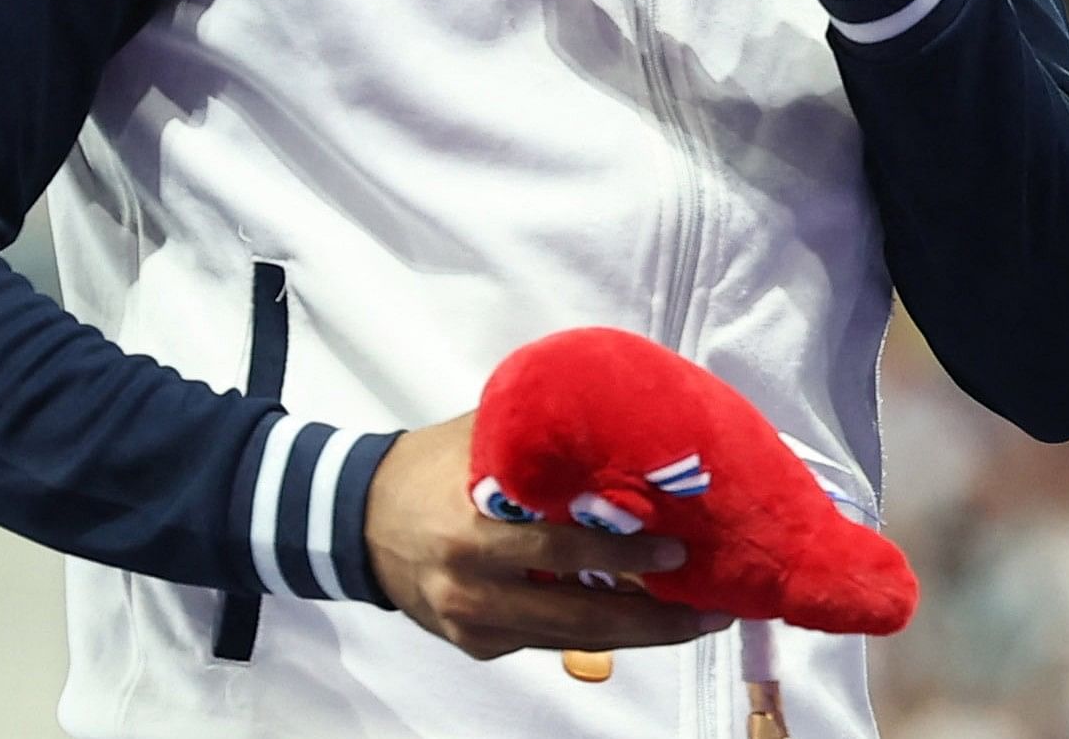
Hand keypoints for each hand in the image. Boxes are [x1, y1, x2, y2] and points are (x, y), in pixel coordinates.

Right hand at [362, 411, 726, 661]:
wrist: (357, 520)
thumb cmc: (430, 467)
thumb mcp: (483, 440)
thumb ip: (543, 442)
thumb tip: (625, 424)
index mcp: (473, 532)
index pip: (559, 551)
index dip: (622, 556)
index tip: (676, 552)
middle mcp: (473, 590)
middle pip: (578, 618)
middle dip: (653, 620)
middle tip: (711, 609)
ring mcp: (474, 625)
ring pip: (570, 640)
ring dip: (638, 634)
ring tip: (695, 620)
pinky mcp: (477, 645)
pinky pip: (547, 641)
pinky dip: (597, 632)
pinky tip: (642, 617)